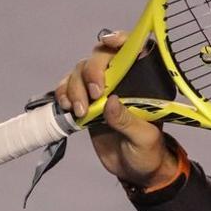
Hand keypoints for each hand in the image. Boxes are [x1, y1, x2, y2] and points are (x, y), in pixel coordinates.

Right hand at [54, 30, 178, 189]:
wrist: (132, 170)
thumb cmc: (147, 152)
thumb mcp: (143, 139)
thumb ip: (128, 120)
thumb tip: (110, 101)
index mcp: (144, 83)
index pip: (134, 50)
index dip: (121, 39)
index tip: (109, 42)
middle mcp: (121, 80)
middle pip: (99, 57)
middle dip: (92, 71)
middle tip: (95, 94)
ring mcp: (100, 89)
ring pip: (79, 71)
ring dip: (75, 87)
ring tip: (80, 111)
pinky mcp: (84, 101)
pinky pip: (67, 88)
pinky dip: (63, 94)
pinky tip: (67, 108)